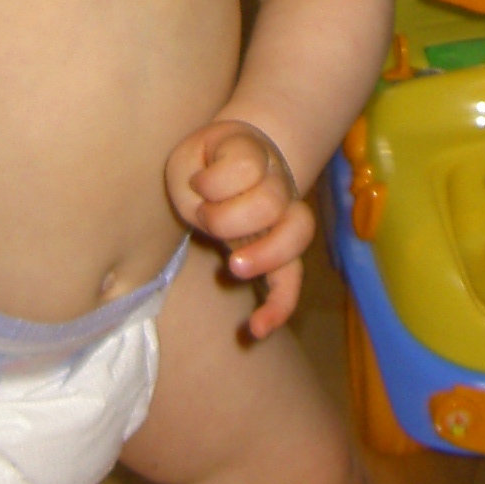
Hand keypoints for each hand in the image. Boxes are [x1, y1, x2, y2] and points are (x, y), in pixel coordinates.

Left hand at [165, 118, 314, 338]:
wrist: (232, 164)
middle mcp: (279, 184)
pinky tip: (258, 328)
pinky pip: (292, 280)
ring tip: (234, 267)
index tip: (197, 181)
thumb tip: (206, 202)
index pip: (246, 166)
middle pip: (271, 201)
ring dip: (265, 254)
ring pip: (297, 234)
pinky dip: (279, 305)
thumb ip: (193, 175)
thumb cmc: (204, 164)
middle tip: (204, 217)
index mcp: (254, 155)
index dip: (215, 181)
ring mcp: (285, 219)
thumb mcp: (187, 158)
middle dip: (229, 217)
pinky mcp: (281, 254)